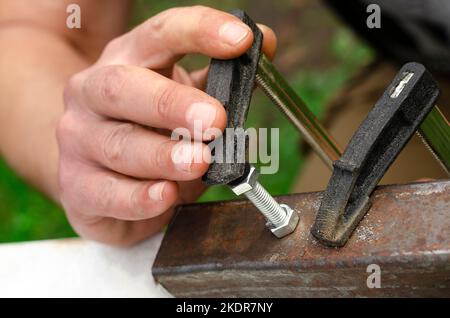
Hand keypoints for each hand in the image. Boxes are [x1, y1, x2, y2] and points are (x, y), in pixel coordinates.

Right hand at [57, 6, 276, 244]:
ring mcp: (78, 140)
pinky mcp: (77, 186)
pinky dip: (139, 198)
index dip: (200, 32)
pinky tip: (165, 196)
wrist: (97, 173)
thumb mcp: (182, 97)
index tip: (243, 41)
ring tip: (199, 162)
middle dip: (171, 103)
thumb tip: (265, 47)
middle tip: (214, 120)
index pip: (159, 34)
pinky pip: (106, 193)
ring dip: (163, 155)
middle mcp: (92, 94)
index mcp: (125, 61)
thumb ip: (218, 77)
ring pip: (118, 145)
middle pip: (123, 87)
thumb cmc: (147, 131)